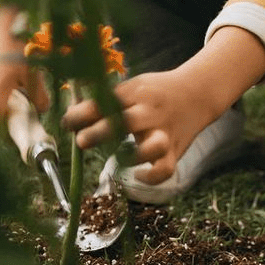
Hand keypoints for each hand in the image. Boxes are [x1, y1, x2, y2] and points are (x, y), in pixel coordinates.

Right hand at [0, 7, 49, 119]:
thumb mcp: (33, 73)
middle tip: (18, 115)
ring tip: (20, 96)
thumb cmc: (20, 49)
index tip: (14, 130)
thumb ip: (38, 94)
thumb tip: (44, 109)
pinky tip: (16, 78)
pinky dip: (2, 85)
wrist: (6, 23)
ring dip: (3, 97)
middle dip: (3, 112)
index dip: (3, 127)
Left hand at [62, 68, 212, 184]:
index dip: (82, 113)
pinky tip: (138, 175)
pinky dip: (151, 177)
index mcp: (136, 93)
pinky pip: (165, 169)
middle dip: (101, 132)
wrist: (198, 92)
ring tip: (119, 156)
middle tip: (82, 141)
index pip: (106, 102)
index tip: (66, 122)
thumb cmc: (155, 92)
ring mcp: (165, 132)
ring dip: (131, 156)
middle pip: (126, 122)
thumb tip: (69, 114)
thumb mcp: (132, 87)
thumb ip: (104, 101)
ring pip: (152, 148)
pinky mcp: (175, 151)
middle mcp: (151, 112)